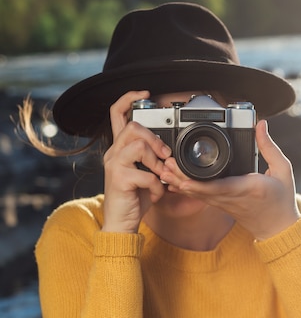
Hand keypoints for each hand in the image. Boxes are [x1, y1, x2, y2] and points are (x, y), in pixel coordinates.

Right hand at [101, 91, 171, 232]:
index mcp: (119, 149)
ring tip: (160, 177)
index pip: (116, 114)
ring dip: (157, 163)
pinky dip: (158, 186)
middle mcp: (113, 153)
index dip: (128, 98)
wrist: (121, 224)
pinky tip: (156, 194)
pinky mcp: (119, 179)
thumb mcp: (146, 174)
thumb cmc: (134, 198)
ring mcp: (114, 165)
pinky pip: (146, 174)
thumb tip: (170, 152)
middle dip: (155, 140)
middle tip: (166, 156)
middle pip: (133, 127)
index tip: (145, 93)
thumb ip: (153, 159)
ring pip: (139, 146)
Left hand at [160, 120, 299, 239]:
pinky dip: (185, 188)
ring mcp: (223, 203)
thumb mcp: (283, 170)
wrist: (277, 228)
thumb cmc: (282, 200)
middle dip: (181, 177)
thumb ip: (269, 146)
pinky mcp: (219, 205)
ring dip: (179, 182)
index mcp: (247, 188)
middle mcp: (231, 197)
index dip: (198, 182)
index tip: (183, 175)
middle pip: (200, 189)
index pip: (219, 186)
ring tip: (164, 168)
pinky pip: (199, 196)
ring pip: (196, 194)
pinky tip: (173, 180)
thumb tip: (261, 124)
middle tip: (166, 163)